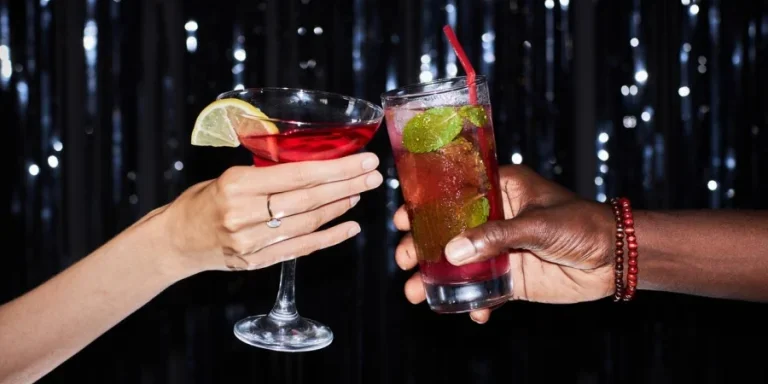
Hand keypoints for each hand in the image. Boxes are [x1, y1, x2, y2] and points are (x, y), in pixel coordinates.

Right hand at [157, 152, 382, 277]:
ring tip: (359, 193)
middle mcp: (245, 215)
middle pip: (309, 199)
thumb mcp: (230, 176)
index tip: (363, 160)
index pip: (298, 175)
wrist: (176, 240)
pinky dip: (329, 237)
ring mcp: (252, 243)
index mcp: (237, 185)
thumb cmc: (204, 201)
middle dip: (347, 185)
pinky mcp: (258, 262)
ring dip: (340, 208)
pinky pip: (301, 248)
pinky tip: (350, 227)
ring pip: (308, 223)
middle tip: (373, 176)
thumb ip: (268, 172)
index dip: (336, 168)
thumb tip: (314, 161)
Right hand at [394, 165, 615, 322]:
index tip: (403, 218)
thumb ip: (495, 236)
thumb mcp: (537, 224)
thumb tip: (453, 253)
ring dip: (436, 279)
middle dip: (421, 247)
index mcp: (500, 190)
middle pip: (447, 231)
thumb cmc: (582, 224)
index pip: (453, 193)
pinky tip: (471, 312)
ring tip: (415, 293)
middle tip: (403, 260)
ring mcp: (500, 250)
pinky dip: (473, 302)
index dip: (424, 205)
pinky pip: (483, 290)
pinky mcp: (510, 278)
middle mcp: (494, 219)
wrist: (616, 259)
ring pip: (459, 264)